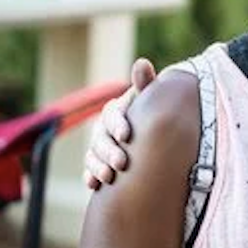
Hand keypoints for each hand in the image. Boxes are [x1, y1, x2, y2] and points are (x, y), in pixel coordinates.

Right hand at [82, 58, 155, 188]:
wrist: (157, 138)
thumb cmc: (154, 114)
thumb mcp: (151, 100)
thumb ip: (145, 84)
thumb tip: (141, 62)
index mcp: (117, 109)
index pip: (112, 114)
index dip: (118, 124)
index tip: (127, 135)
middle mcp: (105, 126)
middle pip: (100, 138)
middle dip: (109, 151)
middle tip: (122, 163)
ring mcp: (100, 145)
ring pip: (92, 154)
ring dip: (98, 165)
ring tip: (109, 177)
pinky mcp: (99, 163)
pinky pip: (89, 169)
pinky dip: (90, 176)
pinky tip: (94, 185)